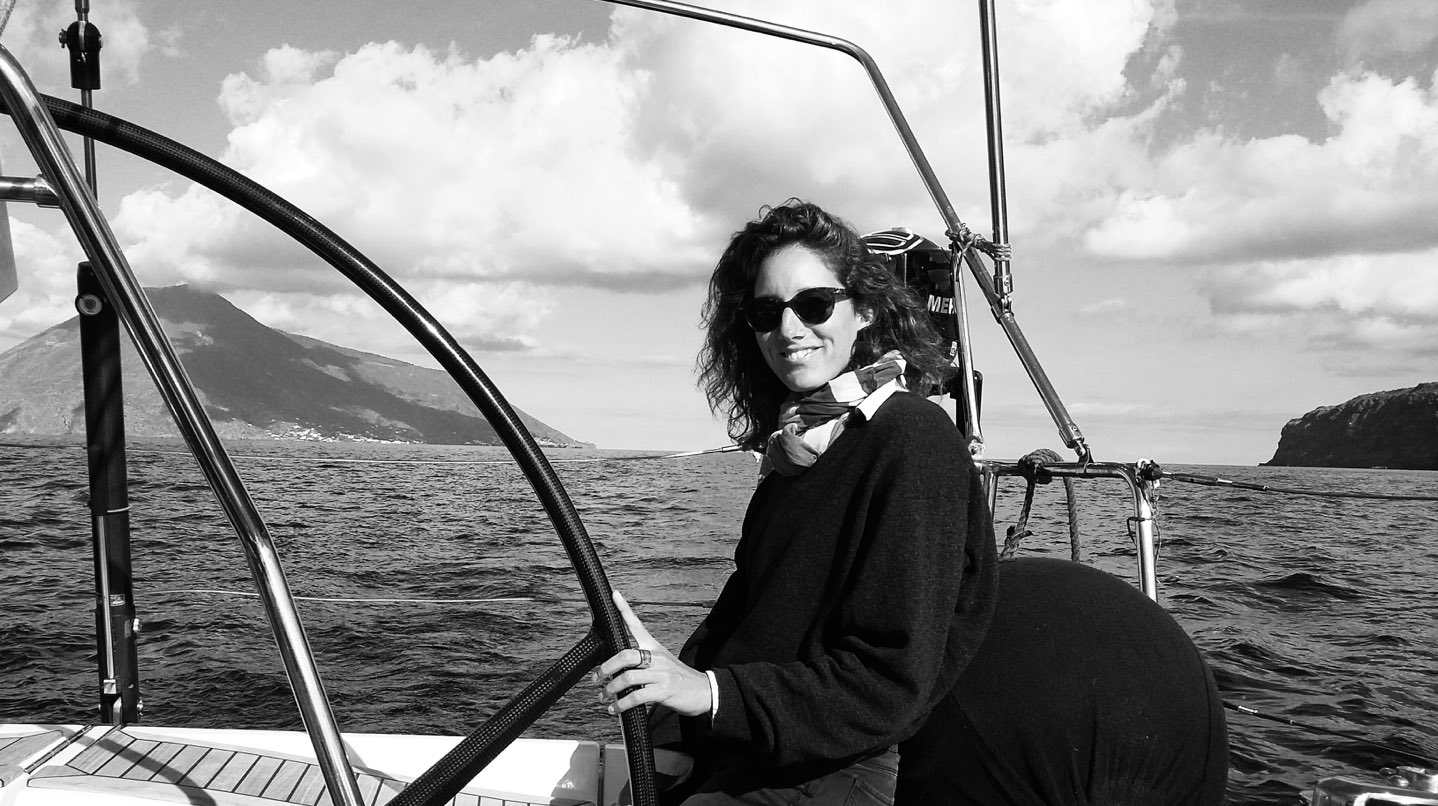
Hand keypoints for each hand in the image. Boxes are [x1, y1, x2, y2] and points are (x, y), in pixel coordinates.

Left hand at [594, 591, 712, 717]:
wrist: (704, 691)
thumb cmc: (680, 678)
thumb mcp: (664, 662)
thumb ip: (643, 661)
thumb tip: (618, 667)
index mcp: (655, 647)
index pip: (637, 624)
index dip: (624, 609)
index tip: (614, 595)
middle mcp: (657, 657)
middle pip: (625, 655)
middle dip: (606, 668)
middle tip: (596, 678)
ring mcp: (661, 674)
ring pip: (628, 677)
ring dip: (610, 690)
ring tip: (603, 697)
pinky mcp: (664, 691)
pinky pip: (637, 696)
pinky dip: (622, 704)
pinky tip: (616, 709)